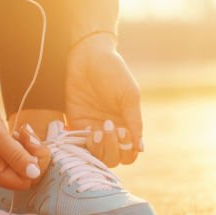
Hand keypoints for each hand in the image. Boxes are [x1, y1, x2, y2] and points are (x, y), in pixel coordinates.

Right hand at [0, 86, 49, 188]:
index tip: (33, 145)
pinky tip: (18, 131)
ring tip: (22, 130)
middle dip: (34, 155)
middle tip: (27, 134)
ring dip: (29, 146)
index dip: (35, 166)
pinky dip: (23, 143)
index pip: (23, 182)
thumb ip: (16, 155)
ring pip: (24, 163)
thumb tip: (35, 174)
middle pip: (26, 174)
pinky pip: (18, 155)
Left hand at [65, 33, 142, 166]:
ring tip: (97, 130)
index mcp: (127, 125)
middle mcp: (110, 132)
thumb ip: (135, 122)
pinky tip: (88, 131)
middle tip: (109, 126)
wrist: (87, 55)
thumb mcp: (129, 95)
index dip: (127, 150)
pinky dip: (84, 145)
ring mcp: (92, 130)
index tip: (124, 130)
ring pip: (96, 156)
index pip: (129, 153)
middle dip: (112, 149)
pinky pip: (78, 146)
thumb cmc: (113, 72)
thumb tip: (140, 148)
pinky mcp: (75, 124)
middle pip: (113, 159)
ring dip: (99, 148)